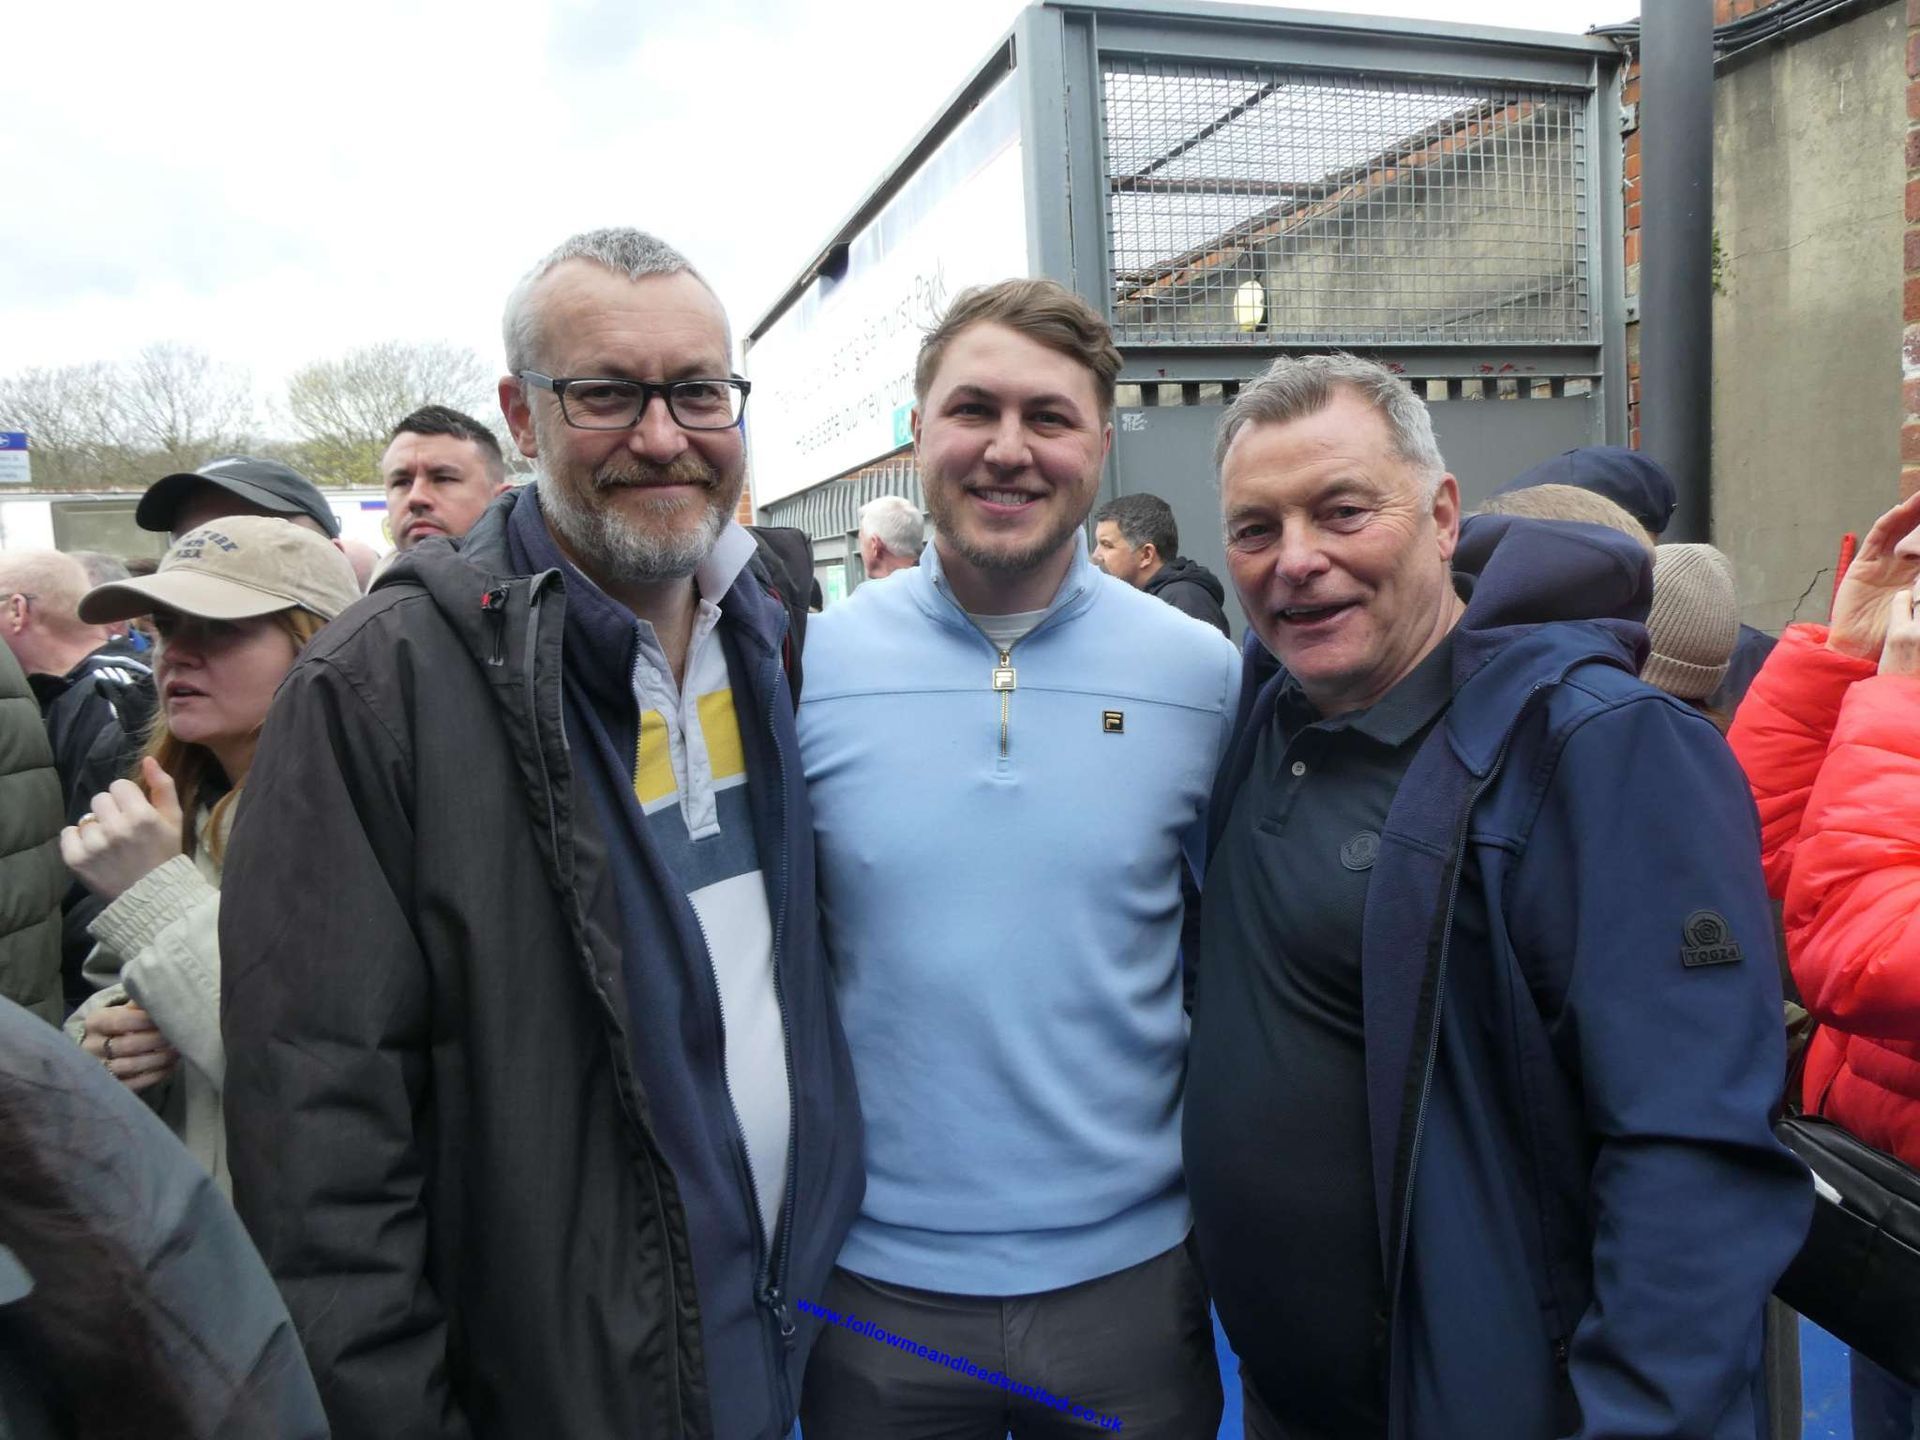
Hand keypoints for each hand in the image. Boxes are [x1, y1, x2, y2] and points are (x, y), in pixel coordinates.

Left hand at [60, 757, 184, 901]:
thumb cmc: (165, 853)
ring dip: (97, 827)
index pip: (119, 786)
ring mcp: (94, 845)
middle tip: (122, 829)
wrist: (152, 895)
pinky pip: (68, 833)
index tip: (134, 813)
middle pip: (100, 798)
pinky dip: (78, 840)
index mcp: (141, 816)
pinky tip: (94, 850)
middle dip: (111, 810)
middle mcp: (116, 828)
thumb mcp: (173, 819)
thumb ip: (163, 786)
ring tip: (110, 844)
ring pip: (86, 817)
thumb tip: (147, 759)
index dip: (127, 798)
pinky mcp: (76, 859)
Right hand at [80, 1002, 178, 1093]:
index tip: (168, 1018)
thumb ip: (140, 1003)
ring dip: (159, 1059)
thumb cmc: (121, 1024)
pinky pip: (134, 1084)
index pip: (121, 1021)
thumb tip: (163, 994)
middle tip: (179, 1035)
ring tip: (178, 1050)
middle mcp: (91, 1046)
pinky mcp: (109, 1085)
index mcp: (95, 1022)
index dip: (146, 1021)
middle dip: (157, 1040)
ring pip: (131, 1066)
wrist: (102, 1047)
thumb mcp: (125, 1009)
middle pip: (127, 1045)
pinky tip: (170, 1066)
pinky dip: (156, 1075)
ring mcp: (98, 1068)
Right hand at [1829, 490, 1919, 659]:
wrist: (1860, 649)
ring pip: (1900, 531)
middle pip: (1917, 534)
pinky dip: (1887, 523)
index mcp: (1918, 578)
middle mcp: (1902, 567)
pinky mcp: (1863, 565)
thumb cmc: (1893, 635)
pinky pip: (1877, 538)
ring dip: (1912, 511)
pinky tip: (1900, 510)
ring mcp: (1882, 564)